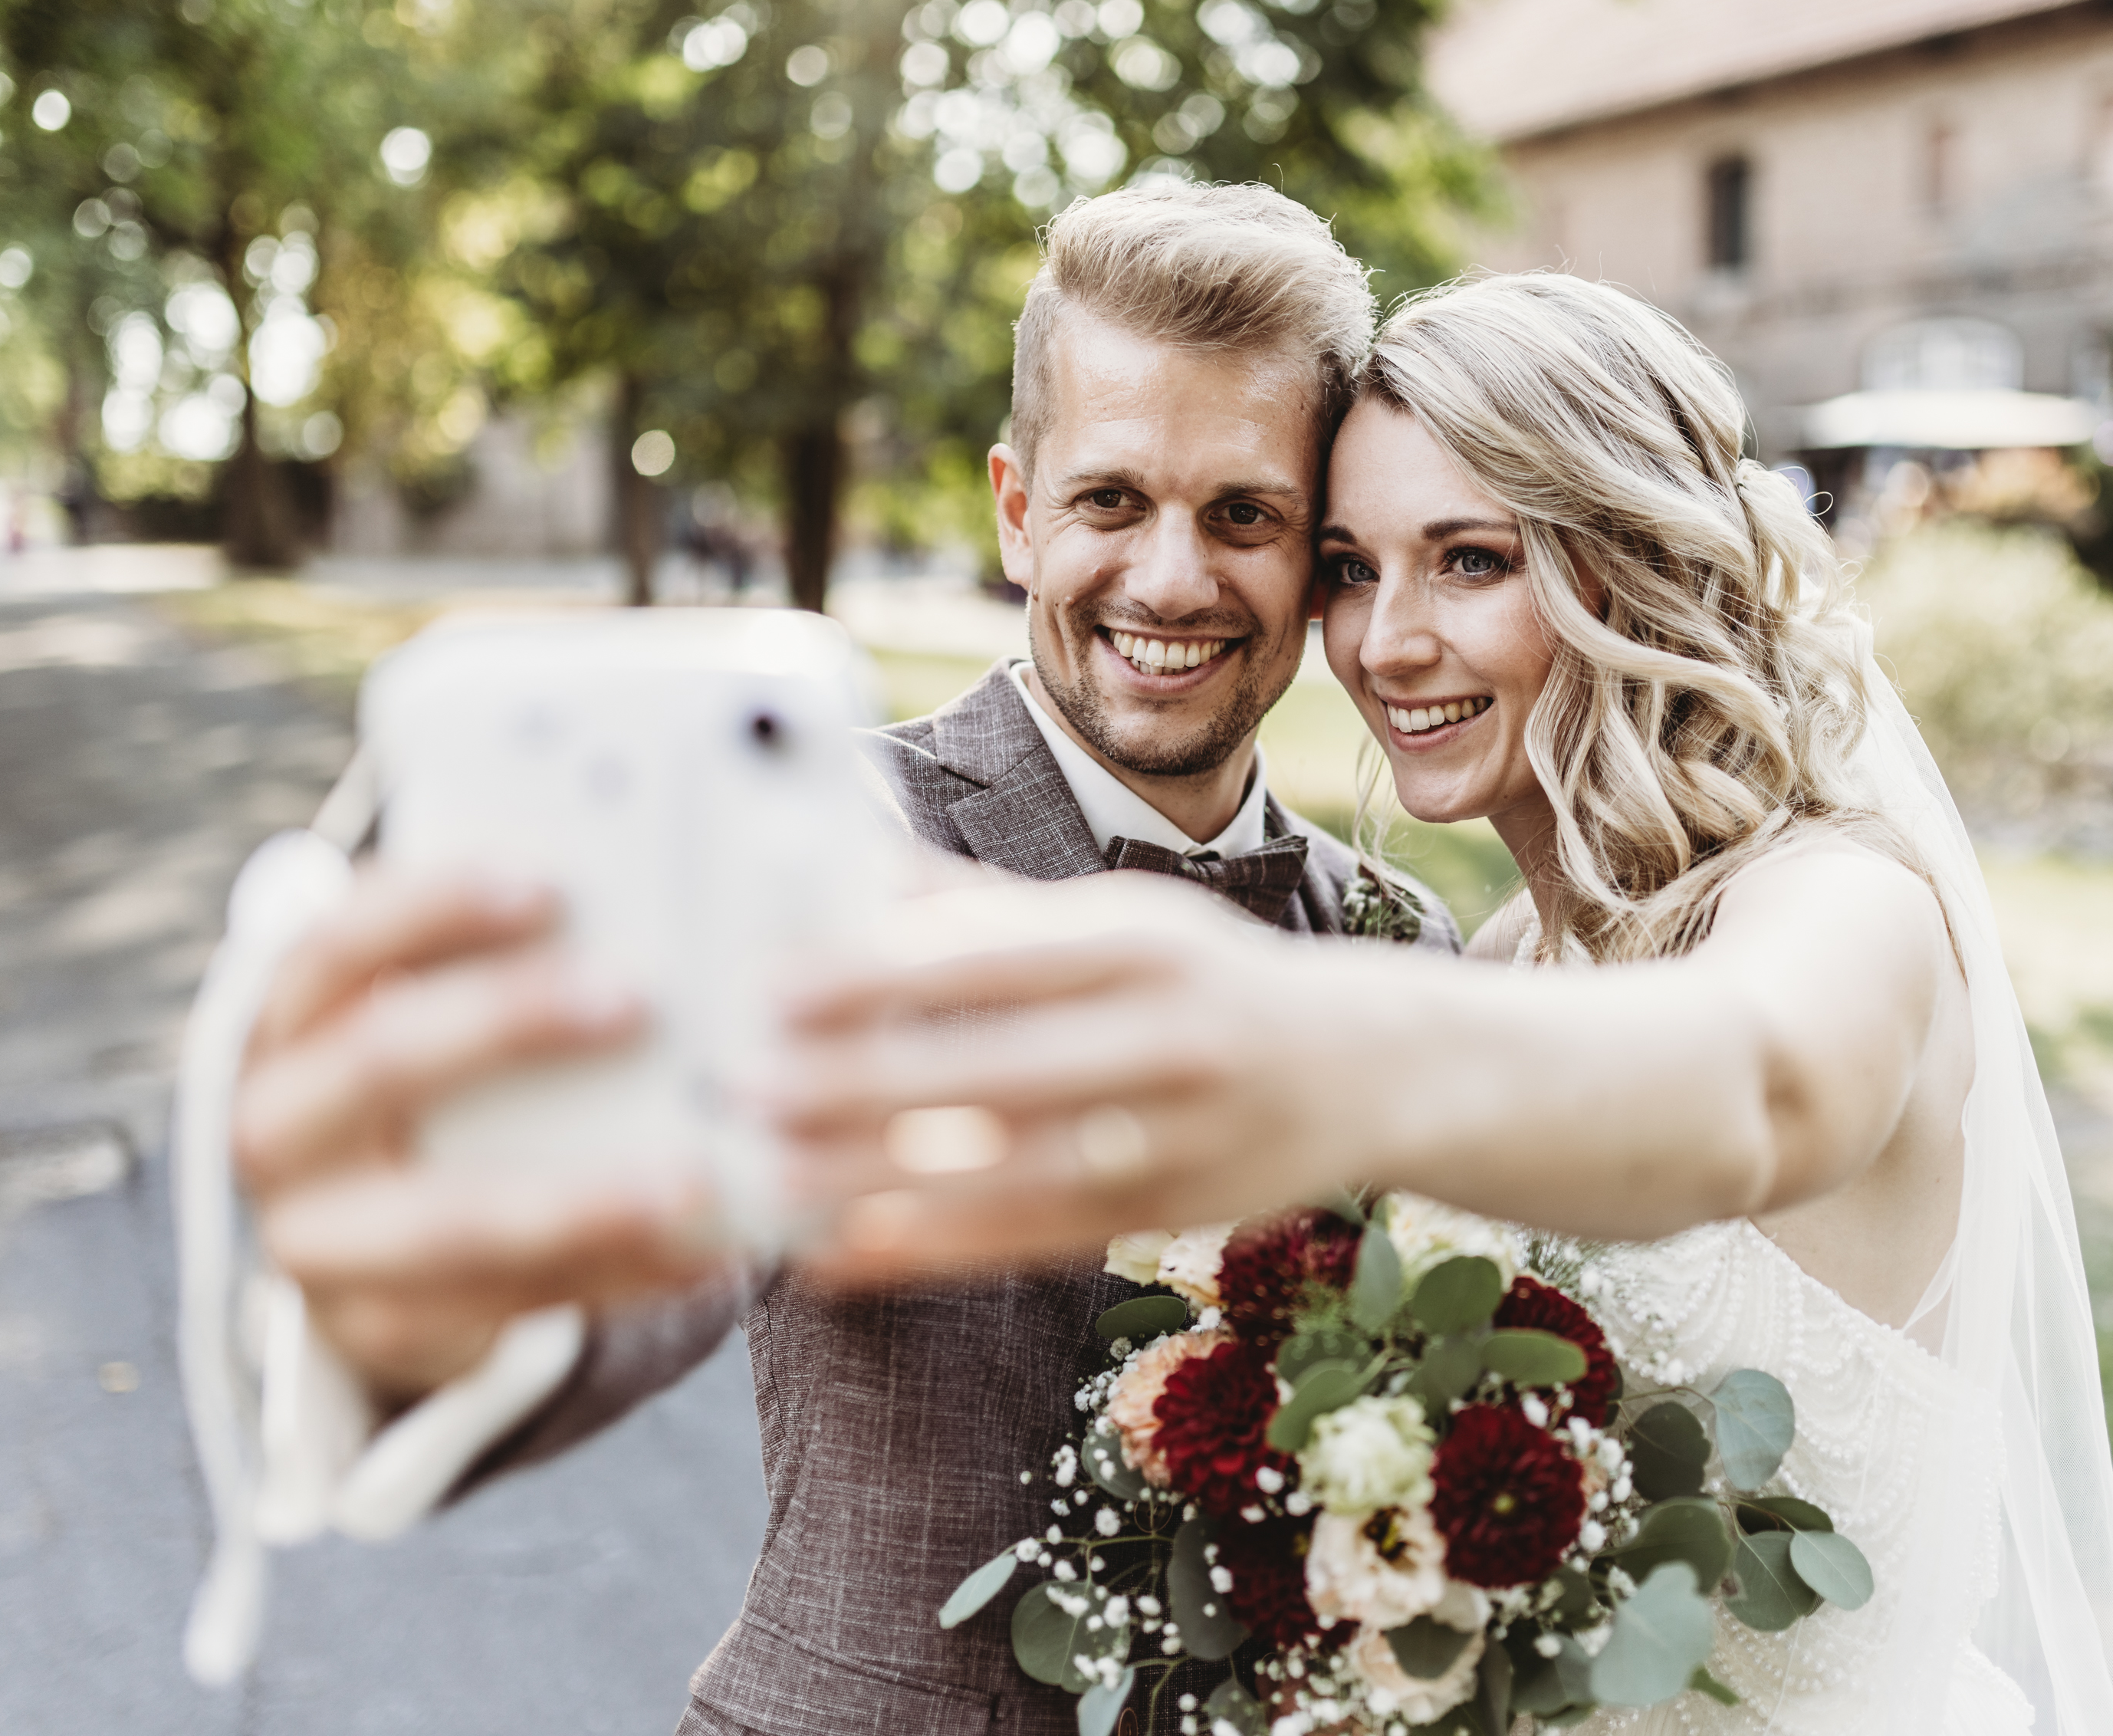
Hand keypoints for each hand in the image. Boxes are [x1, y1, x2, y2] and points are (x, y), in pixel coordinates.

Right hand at [232, 869, 723, 1408]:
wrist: (369, 1247)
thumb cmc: (439, 1087)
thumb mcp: (433, 1014)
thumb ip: (506, 964)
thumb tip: (655, 907)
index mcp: (287, 1022)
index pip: (339, 943)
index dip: (433, 906)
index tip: (548, 880)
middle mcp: (273, 1125)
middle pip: (382, 1060)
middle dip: (509, 1023)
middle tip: (636, 996)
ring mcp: (313, 1240)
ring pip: (450, 1220)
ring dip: (580, 1198)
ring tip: (694, 1177)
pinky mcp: (379, 1328)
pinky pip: (509, 1307)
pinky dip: (617, 1276)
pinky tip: (706, 1249)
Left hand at [766, 872, 1412, 1282]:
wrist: (1369, 1068)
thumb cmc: (1205, 981)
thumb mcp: (1121, 922)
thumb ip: (986, 907)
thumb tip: (847, 866)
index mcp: (1145, 940)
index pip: (999, 955)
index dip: (883, 973)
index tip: (772, 986)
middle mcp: (1173, 1035)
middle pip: (998, 1066)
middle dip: (861, 1081)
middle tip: (743, 1087)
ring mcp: (1180, 1136)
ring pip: (1011, 1166)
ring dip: (881, 1175)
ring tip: (769, 1172)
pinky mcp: (1170, 1215)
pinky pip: (1034, 1238)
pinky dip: (932, 1246)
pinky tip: (843, 1246)